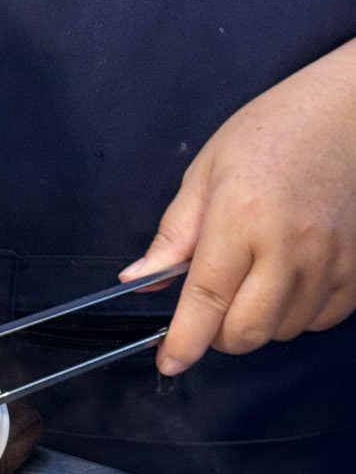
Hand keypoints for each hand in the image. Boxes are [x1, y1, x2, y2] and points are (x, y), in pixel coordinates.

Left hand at [121, 40, 355, 373]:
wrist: (351, 111)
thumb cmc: (272, 131)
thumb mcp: (206, 171)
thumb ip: (174, 233)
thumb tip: (138, 279)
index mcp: (241, 218)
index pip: (206, 299)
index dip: (184, 341)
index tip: (168, 363)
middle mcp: (290, 247)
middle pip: (247, 331)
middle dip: (217, 336)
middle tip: (206, 310)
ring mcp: (332, 261)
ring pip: (283, 331)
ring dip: (256, 323)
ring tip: (249, 281)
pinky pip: (321, 320)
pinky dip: (294, 315)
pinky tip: (284, 282)